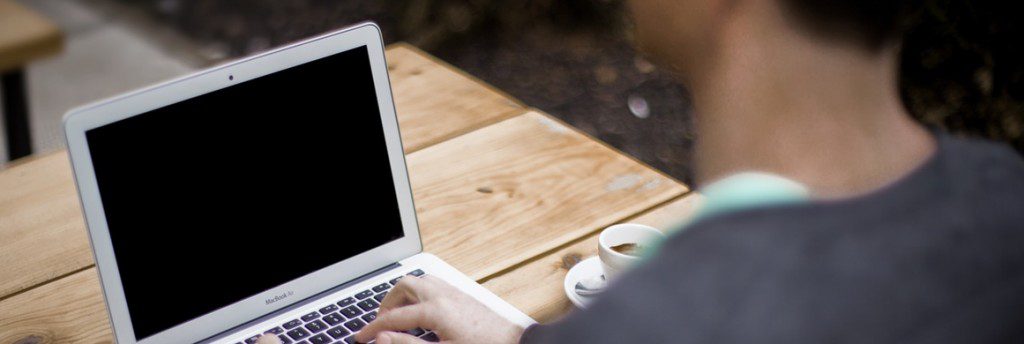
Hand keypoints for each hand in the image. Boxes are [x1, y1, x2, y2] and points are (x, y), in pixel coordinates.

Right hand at [355, 275, 523, 343]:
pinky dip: (419, 294)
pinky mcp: (463, 295)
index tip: (361, 337)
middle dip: (387, 303)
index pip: (394, 317)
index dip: (374, 328)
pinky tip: (420, 312)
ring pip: (419, 281)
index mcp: (435, 310)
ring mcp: (454, 292)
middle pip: (404, 286)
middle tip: (380, 324)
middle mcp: (443, 295)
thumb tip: (382, 338)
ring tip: (398, 316)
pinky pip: (433, 284)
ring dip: (404, 295)